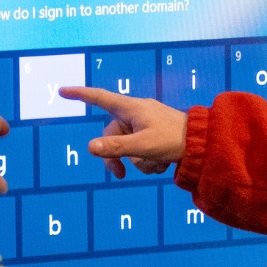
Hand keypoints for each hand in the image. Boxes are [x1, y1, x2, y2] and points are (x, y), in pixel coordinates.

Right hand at [58, 87, 186, 178]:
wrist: (204, 144)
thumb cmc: (174, 140)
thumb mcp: (143, 146)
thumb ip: (116, 147)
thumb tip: (90, 147)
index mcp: (131, 108)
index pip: (100, 98)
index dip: (80, 94)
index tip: (63, 90)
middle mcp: (136, 114)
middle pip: (111, 135)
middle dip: (116, 156)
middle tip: (120, 175)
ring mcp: (145, 125)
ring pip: (127, 147)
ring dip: (138, 161)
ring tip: (156, 164)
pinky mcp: (154, 136)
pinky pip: (140, 151)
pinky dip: (147, 161)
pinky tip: (162, 163)